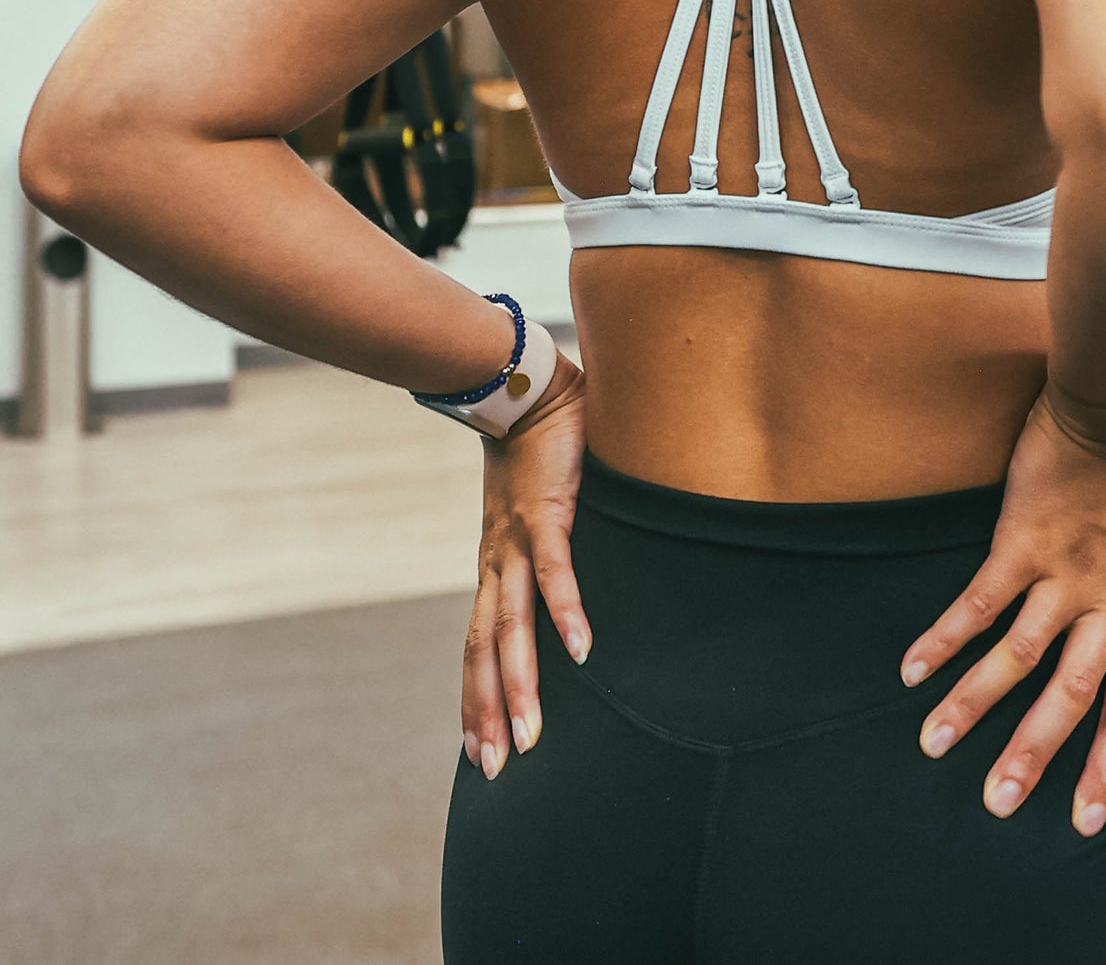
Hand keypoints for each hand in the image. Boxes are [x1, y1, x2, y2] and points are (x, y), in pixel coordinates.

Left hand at [460, 352, 589, 779]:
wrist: (524, 385)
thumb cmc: (536, 447)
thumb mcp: (535, 511)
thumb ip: (545, 547)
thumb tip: (562, 581)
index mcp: (495, 563)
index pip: (479, 643)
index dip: (476, 696)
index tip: (477, 749)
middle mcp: (498, 560)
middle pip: (488, 648)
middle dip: (490, 710)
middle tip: (498, 769)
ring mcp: (519, 540)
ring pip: (514, 625)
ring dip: (520, 683)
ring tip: (531, 735)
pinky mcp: (548, 513)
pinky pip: (558, 572)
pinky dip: (568, 612)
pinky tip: (582, 651)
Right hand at [899, 389, 1105, 835]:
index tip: (1086, 818)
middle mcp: (1105, 607)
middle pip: (1068, 698)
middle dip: (1032, 756)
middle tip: (999, 803)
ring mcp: (1060, 577)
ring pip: (1016, 657)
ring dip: (974, 705)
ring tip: (936, 743)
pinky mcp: (1019, 541)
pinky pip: (979, 599)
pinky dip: (946, 635)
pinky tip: (914, 664)